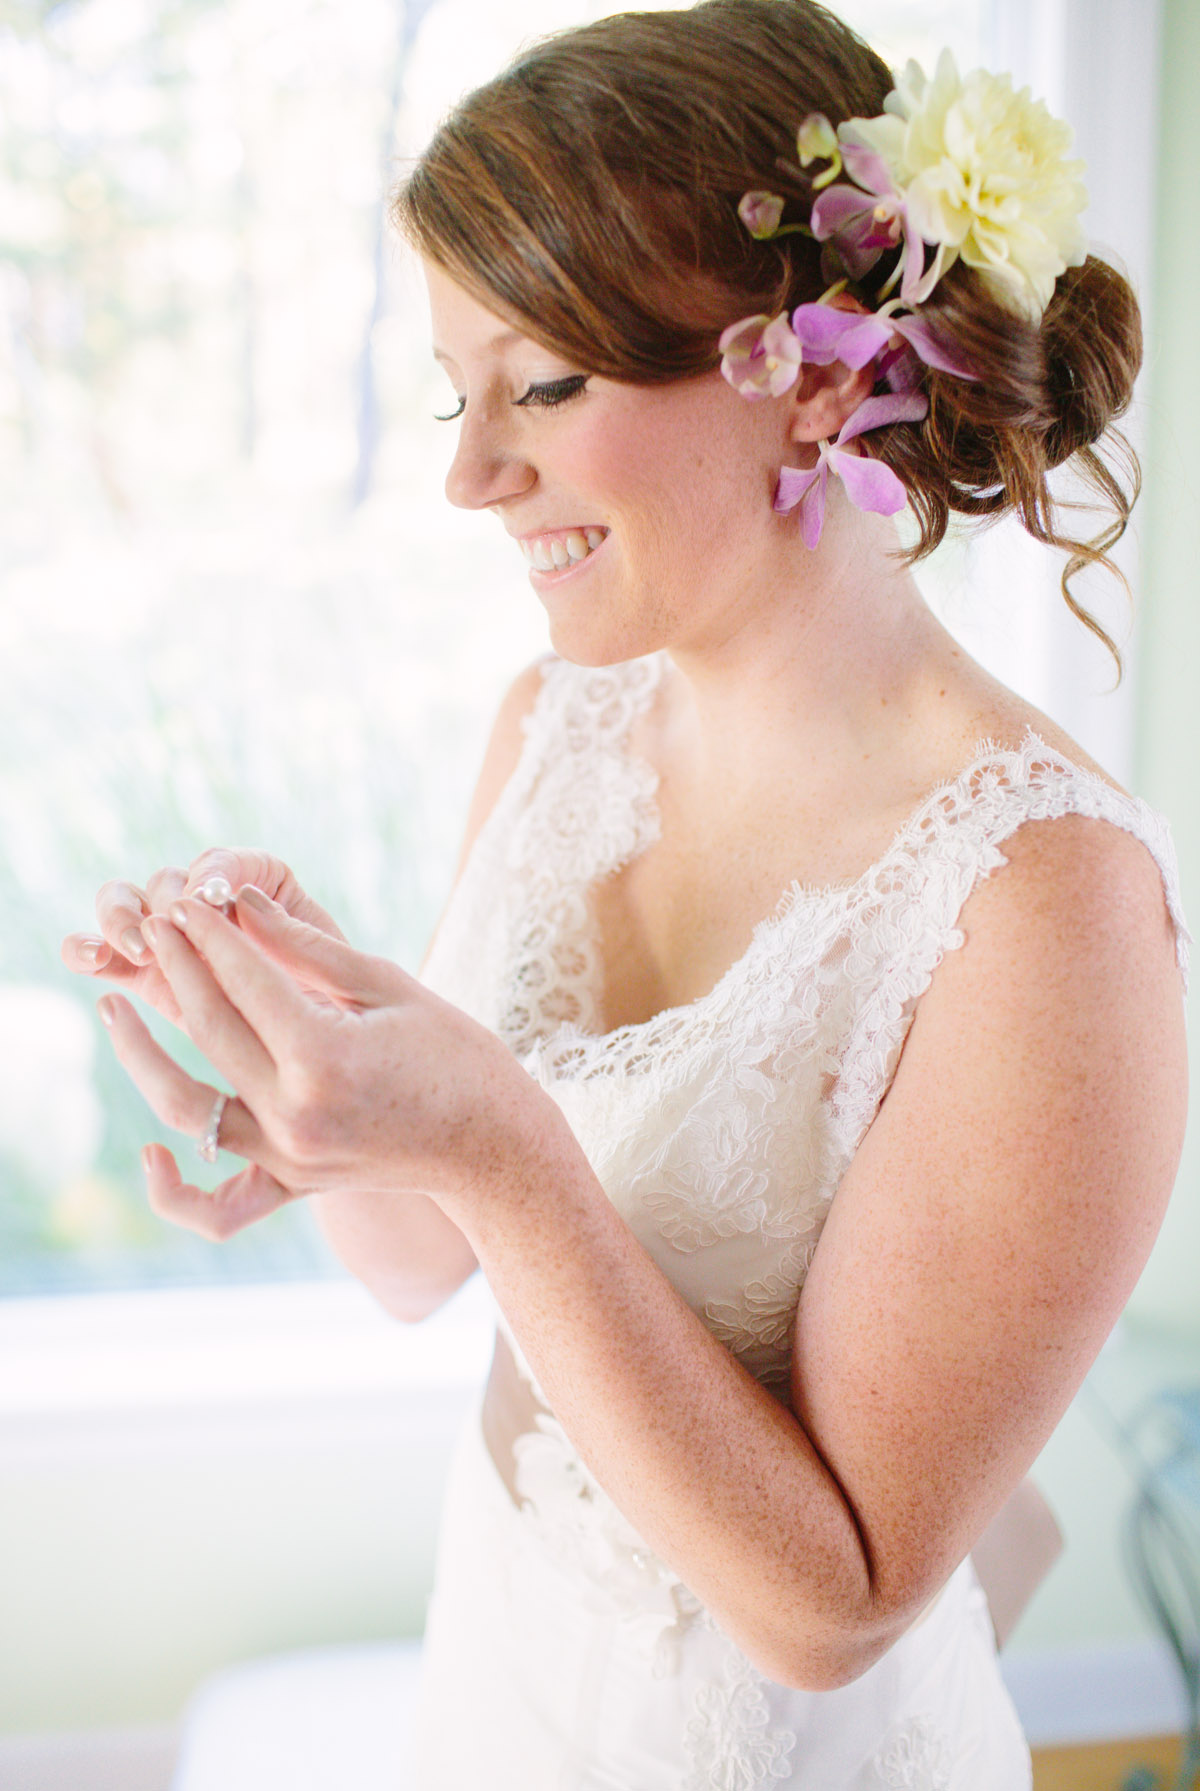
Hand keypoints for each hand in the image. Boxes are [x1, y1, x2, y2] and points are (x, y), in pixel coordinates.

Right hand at [62, 850, 346, 1025]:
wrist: (350, 1069)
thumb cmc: (359, 1022)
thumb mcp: (344, 976)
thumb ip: (297, 937)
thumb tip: (241, 901)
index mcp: (263, 888)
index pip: (225, 864)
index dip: (213, 873)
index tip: (216, 897)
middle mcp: (212, 907)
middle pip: (167, 882)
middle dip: (164, 899)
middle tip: (169, 927)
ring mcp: (176, 941)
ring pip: (127, 907)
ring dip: (120, 917)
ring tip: (135, 946)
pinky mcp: (150, 978)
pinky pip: (108, 956)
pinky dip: (88, 950)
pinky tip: (90, 959)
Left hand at [96, 887, 554, 1240]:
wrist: (495, 1147)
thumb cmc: (456, 1055)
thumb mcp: (389, 986)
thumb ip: (305, 946)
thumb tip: (238, 903)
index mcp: (326, 1055)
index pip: (243, 979)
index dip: (208, 933)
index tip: (183, 900)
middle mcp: (297, 1112)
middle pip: (208, 1027)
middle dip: (176, 964)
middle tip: (152, 921)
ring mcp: (288, 1157)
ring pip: (186, 1106)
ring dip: (139, 1054)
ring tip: (114, 1006)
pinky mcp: (290, 1186)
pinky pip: (216, 1205)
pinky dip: (173, 1189)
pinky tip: (152, 1150)